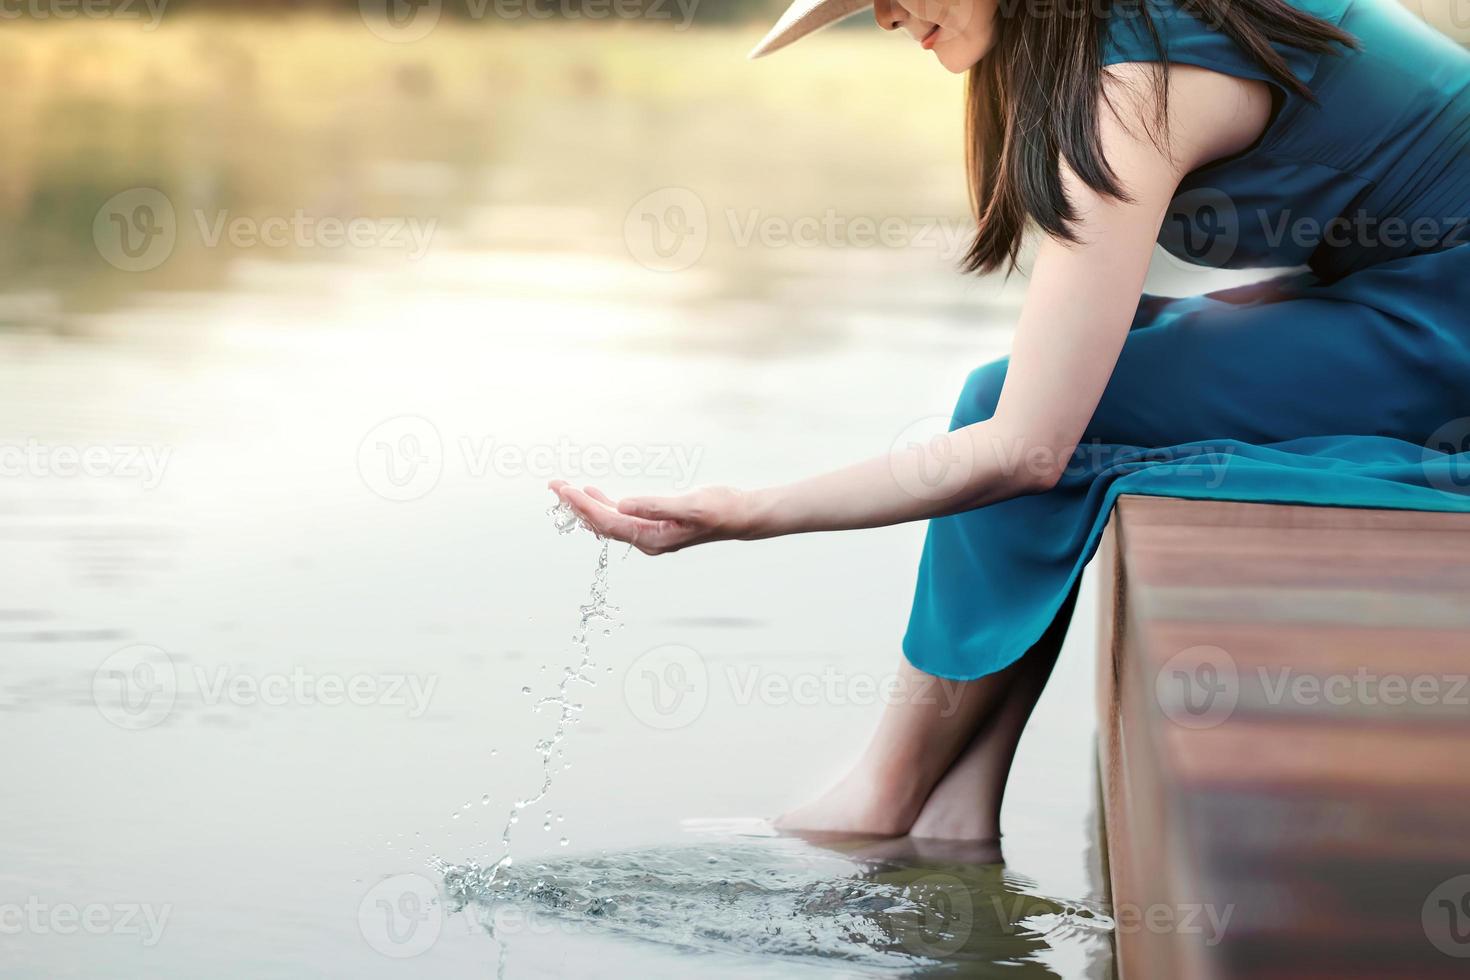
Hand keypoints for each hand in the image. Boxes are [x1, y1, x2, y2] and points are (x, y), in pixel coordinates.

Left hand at [548, 480, 751, 554]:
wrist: (740, 515)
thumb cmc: (719, 509)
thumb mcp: (689, 505)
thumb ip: (655, 506)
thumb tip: (623, 504)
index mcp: (652, 539)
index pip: (609, 523)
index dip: (585, 506)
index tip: (565, 489)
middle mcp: (646, 540)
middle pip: (602, 524)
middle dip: (576, 505)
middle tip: (554, 485)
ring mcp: (649, 534)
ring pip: (608, 520)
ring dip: (586, 504)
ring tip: (564, 488)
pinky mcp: (654, 525)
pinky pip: (620, 517)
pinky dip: (603, 504)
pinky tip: (592, 493)